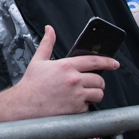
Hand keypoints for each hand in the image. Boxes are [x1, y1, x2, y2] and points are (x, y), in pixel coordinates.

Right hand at [0, 26, 118, 124]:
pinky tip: (73, 103)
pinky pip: (89, 107)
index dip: (107, 61)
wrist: (24, 105)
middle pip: (99, 80)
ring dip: (94, 94)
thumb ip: (48, 43)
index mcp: (66, 66)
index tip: (114, 63)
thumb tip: (49, 29)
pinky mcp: (76, 109)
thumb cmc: (31, 84)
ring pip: (98, 94)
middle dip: (98, 82)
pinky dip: (84, 106)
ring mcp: (76, 95)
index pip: (93, 60)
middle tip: (90, 83)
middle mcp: (73, 80)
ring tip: (84, 94)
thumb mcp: (38, 60)